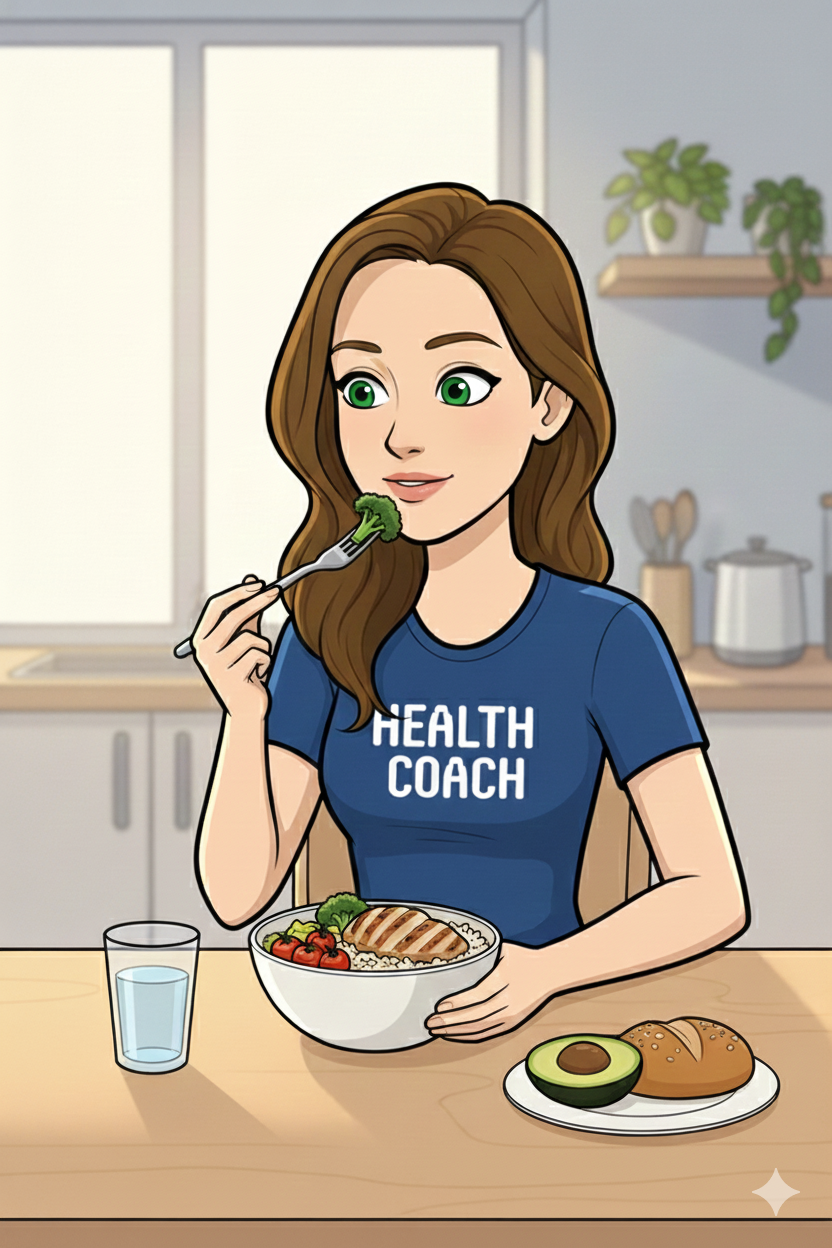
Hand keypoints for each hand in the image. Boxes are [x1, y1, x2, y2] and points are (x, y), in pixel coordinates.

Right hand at [191, 575, 279, 717]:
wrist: (245, 708)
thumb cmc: (245, 670)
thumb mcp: (244, 638)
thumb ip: (247, 611)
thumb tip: (252, 580)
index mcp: (201, 639)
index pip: (216, 606)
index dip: (238, 592)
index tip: (259, 583)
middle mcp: (204, 651)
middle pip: (232, 616)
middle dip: (257, 601)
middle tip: (276, 592)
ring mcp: (216, 665)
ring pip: (250, 637)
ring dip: (263, 646)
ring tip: (258, 661)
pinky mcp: (232, 677)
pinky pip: (259, 655)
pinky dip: (265, 662)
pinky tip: (258, 674)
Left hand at [425, 943, 551, 1041]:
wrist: (551, 972)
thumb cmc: (525, 958)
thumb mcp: (504, 949)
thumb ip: (482, 955)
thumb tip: (455, 955)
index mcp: (506, 979)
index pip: (478, 995)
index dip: (458, 1003)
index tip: (439, 1006)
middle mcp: (509, 1001)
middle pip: (476, 1015)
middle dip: (451, 1021)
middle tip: (430, 1022)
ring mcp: (512, 1015)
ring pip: (480, 1028)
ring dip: (457, 1031)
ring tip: (437, 1030)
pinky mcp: (513, 1023)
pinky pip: (488, 1033)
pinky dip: (470, 1036)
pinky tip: (455, 1035)